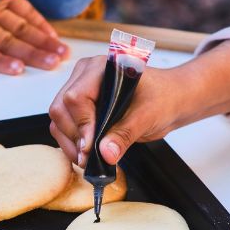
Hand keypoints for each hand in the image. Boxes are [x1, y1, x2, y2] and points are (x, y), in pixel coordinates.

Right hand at [49, 40, 229, 166]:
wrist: (170, 100)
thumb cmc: (164, 98)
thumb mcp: (149, 116)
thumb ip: (125, 134)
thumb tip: (106, 153)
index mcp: (102, 67)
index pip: (76, 96)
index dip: (81, 125)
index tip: (90, 148)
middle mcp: (85, 76)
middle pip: (61, 108)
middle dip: (73, 137)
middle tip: (88, 159)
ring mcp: (80, 91)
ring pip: (59, 121)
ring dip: (70, 144)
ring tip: (87, 161)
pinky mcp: (80, 108)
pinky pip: (64, 128)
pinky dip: (72, 144)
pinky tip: (86, 156)